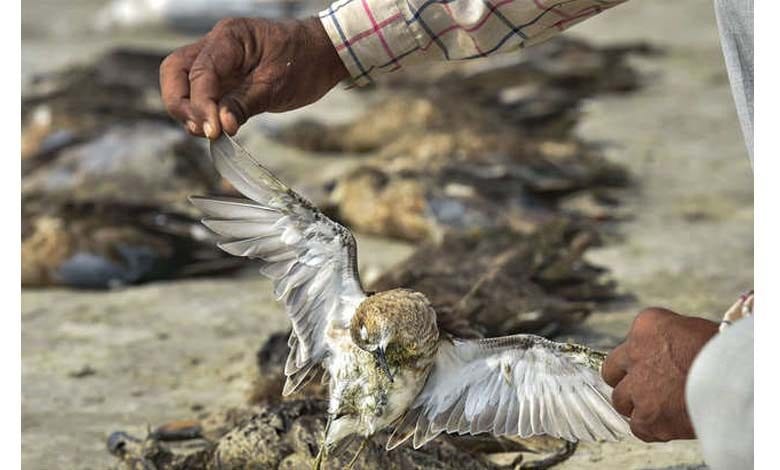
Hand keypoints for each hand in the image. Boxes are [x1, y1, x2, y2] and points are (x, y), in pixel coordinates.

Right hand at [159, 17, 348, 138]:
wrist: (323, 53)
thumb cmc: (305, 61)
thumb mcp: (278, 85)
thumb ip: (245, 104)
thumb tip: (220, 126)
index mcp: (230, 38)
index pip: (200, 73)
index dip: (202, 105)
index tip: (213, 131)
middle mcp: (217, 45)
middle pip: (176, 71)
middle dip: (181, 104)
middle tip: (201, 130)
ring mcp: (218, 61)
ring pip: (183, 82)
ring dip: (188, 109)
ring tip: (208, 132)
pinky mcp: (224, 77)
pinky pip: (202, 93)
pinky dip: (202, 111)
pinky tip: (215, 128)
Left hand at [602, 308, 718, 441]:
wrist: (736, 376)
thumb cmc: (724, 352)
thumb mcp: (693, 329)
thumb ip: (670, 340)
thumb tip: (668, 354)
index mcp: (647, 325)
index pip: (630, 341)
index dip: (641, 358)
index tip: (653, 365)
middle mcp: (634, 353)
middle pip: (612, 371)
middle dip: (627, 380)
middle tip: (647, 388)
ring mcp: (637, 386)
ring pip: (621, 400)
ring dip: (637, 405)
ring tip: (661, 407)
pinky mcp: (647, 415)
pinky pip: (638, 427)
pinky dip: (650, 429)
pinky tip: (666, 424)